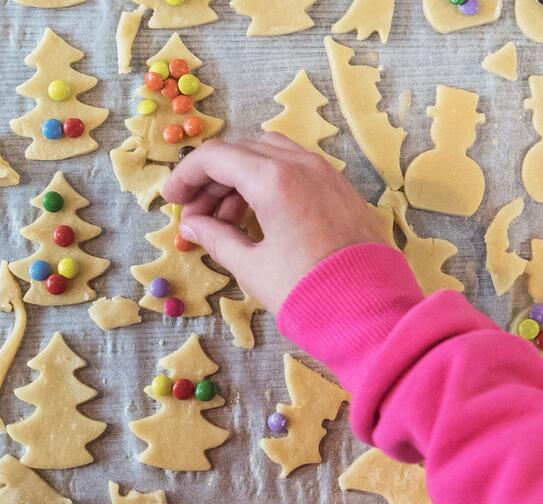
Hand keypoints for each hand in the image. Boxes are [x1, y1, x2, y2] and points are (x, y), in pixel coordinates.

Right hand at [162, 134, 387, 313]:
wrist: (372, 313)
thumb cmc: (308, 292)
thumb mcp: (252, 267)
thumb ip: (216, 238)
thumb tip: (193, 225)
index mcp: (275, 179)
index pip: (215, 157)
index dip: (185, 175)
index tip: (171, 200)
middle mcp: (302, 165)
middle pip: (243, 151)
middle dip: (212, 178)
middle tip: (195, 214)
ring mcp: (326, 174)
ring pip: (271, 155)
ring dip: (241, 178)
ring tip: (224, 221)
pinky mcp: (342, 189)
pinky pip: (297, 169)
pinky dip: (270, 182)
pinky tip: (259, 217)